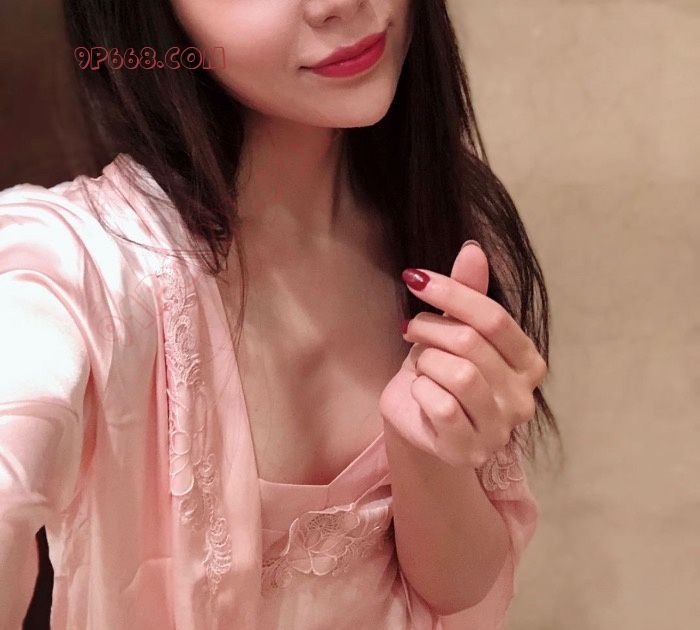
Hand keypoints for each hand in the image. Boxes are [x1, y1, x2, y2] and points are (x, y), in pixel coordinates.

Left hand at [379, 242, 547, 467]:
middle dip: (431, 329)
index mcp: (528, 363)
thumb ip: (468, 295)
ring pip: (458, 374)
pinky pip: (441, 406)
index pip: (495, 319)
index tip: (416, 278)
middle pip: (472, 343)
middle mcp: (522, 398)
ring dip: (426, 362)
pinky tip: (419, 393)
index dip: (452, 293)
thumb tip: (473, 250)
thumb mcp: (454, 329)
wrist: (419, 424)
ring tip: (421, 366)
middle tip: (412, 329)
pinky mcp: (469, 449)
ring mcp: (499, 429)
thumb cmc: (440, 374)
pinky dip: (420, 392)